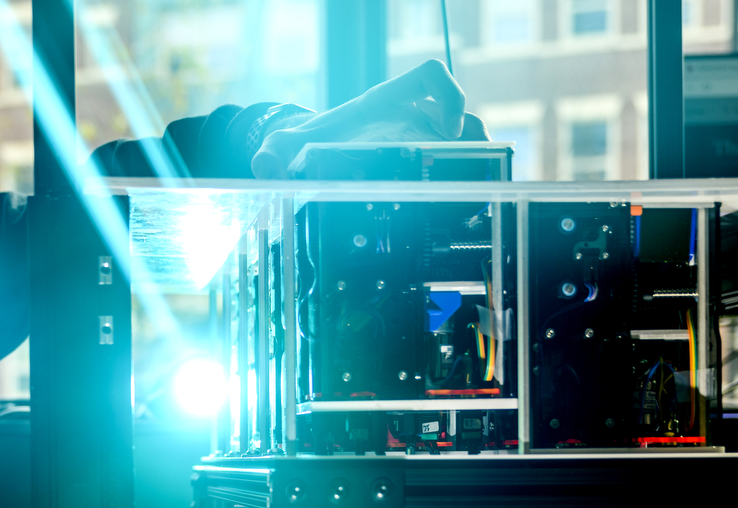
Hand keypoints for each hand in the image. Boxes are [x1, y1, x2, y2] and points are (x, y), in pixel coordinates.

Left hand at [251, 59, 488, 178]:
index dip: (447, 92)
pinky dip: (461, 178)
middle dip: (471, 138)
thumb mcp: (286, 145)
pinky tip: (446, 201)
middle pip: (457, 113)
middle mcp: (407, 117)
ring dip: (472, 159)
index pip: (427, 76)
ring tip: (464, 186)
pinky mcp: (419, 166)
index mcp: (384, 102)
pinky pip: (453, 165)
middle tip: (464, 168)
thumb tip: (265, 170)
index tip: (445, 127)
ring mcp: (417, 141)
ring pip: (464, 141)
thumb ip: (271, 154)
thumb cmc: (306, 144)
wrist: (311, 159)